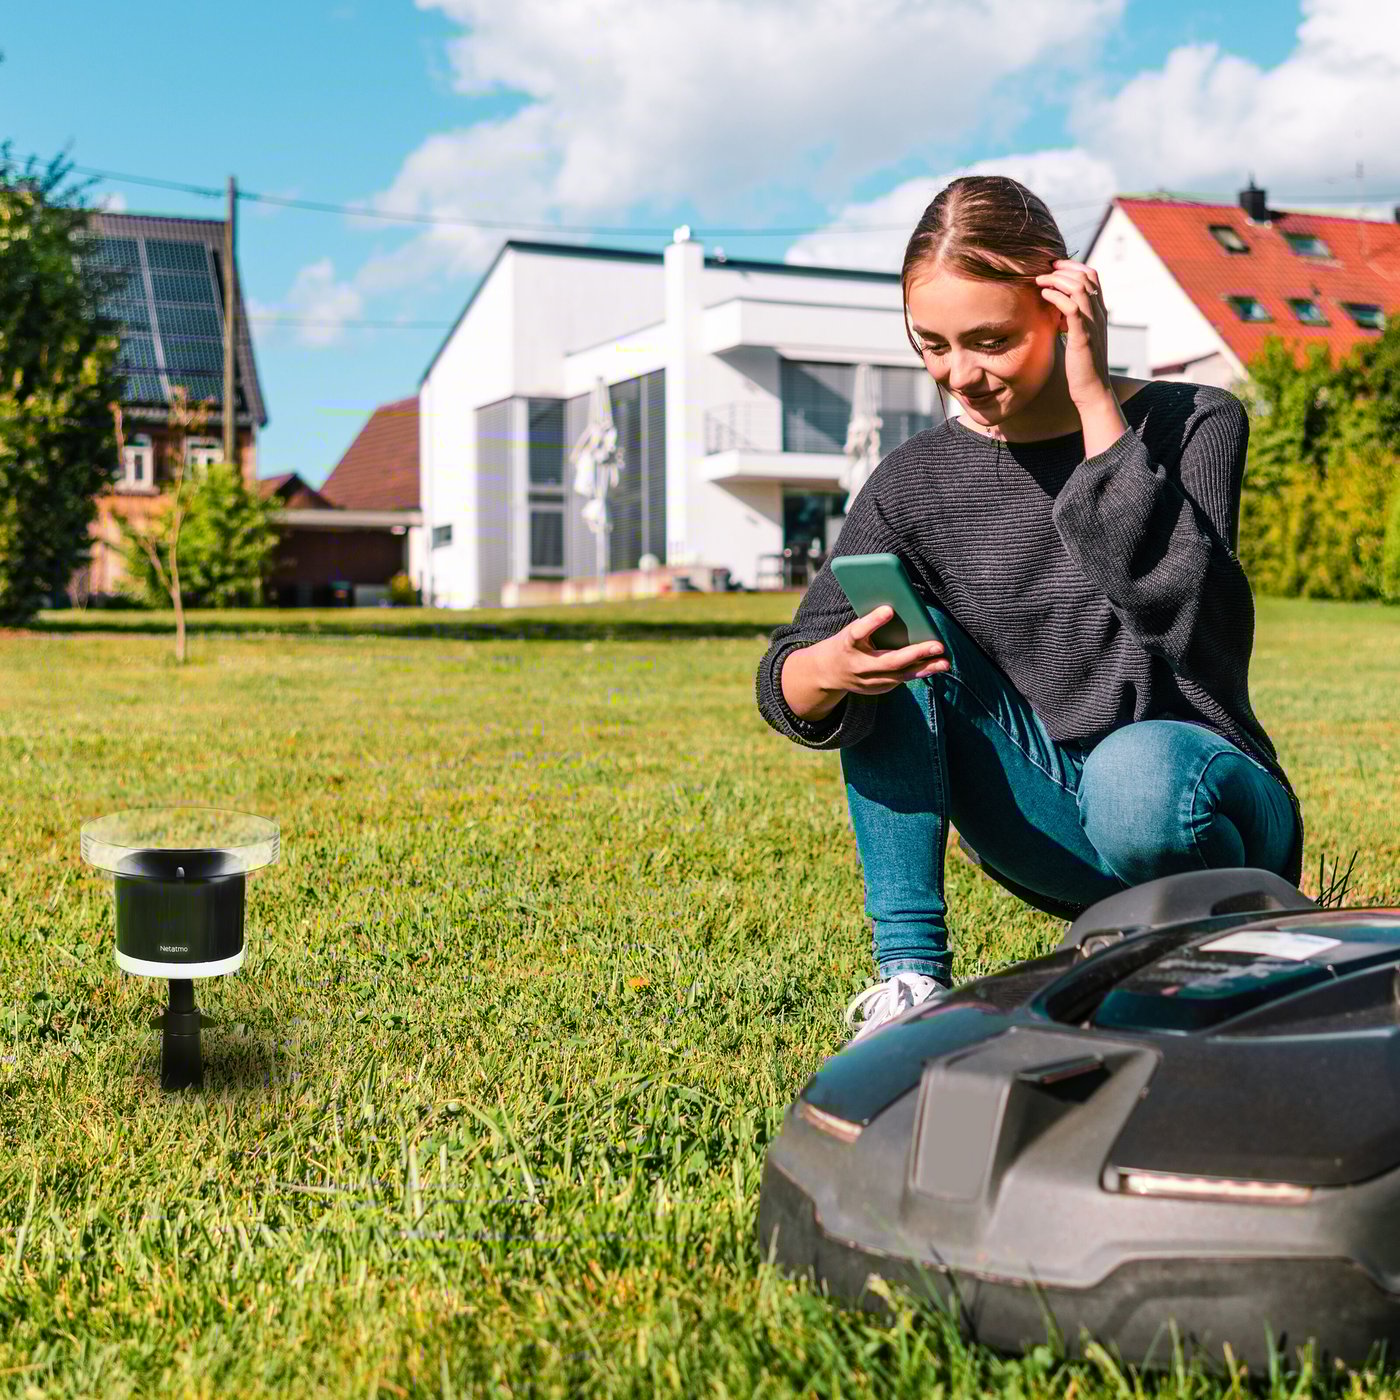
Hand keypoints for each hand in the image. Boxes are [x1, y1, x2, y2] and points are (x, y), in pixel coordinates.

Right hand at [817, 605, 948, 695]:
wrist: (828, 672)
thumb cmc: (847, 643)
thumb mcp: (852, 631)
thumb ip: (872, 625)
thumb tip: (903, 611)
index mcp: (847, 644)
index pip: (858, 632)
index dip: (872, 621)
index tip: (889, 609)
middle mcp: (858, 665)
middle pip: (889, 660)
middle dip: (916, 653)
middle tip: (938, 645)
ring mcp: (868, 681)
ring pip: (900, 675)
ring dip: (925, 668)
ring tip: (945, 662)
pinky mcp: (877, 689)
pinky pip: (901, 679)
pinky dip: (919, 671)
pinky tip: (935, 665)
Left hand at [1034, 259, 1114, 411]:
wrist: (1092, 389)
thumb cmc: (1081, 366)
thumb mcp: (1077, 338)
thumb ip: (1070, 322)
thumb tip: (1055, 312)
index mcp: (1098, 312)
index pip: (1092, 277)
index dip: (1073, 266)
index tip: (1054, 266)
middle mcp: (1099, 313)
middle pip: (1087, 276)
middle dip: (1064, 268)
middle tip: (1044, 269)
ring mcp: (1092, 323)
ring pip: (1080, 287)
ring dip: (1058, 279)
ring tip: (1040, 281)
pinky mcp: (1083, 336)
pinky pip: (1072, 307)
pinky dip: (1057, 297)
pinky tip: (1044, 296)